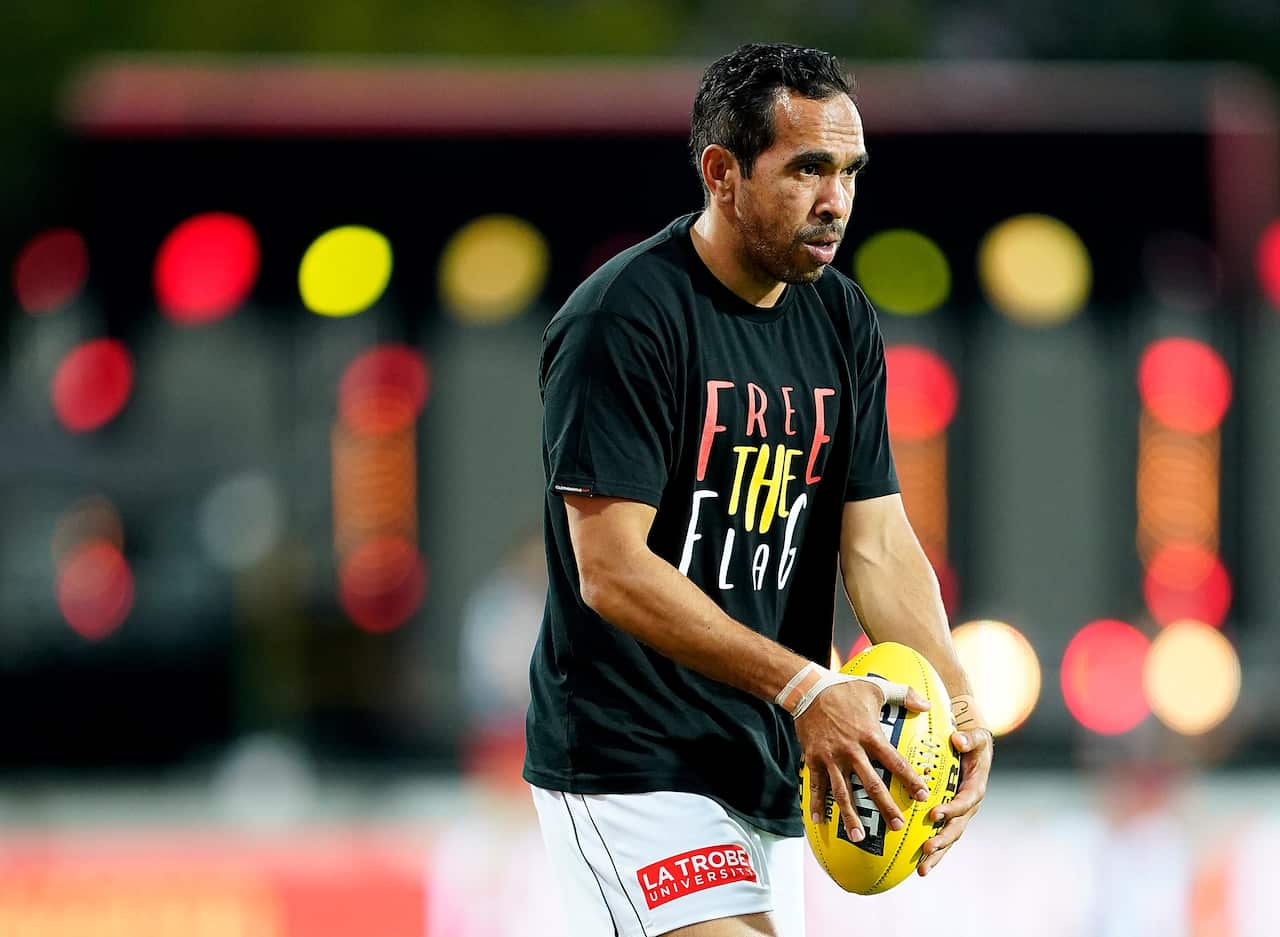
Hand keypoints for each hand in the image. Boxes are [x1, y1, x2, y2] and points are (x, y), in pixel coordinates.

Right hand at [797, 680, 932, 843]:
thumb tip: (928, 706)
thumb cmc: (845, 688)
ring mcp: (831, 757)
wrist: (807, 689)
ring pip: (842, 792)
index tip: (923, 796)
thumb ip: (905, 695)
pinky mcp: (813, 759)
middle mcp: (851, 750)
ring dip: (850, 816)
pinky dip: (816, 804)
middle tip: (897, 827)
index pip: (895, 762)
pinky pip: (815, 785)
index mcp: (869, 735)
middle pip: (871, 784)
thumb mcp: (877, 687)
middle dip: (885, 807)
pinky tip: (820, 822)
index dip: (910, 780)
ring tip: (859, 837)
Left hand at [917, 726, 992, 875]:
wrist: (973, 750)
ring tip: (921, 869)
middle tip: (926, 849)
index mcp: (975, 788)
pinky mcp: (949, 818)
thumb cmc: (972, 743)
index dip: (951, 809)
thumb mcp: (976, 737)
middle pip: (956, 828)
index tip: (934, 814)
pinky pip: (940, 835)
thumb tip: (958, 740)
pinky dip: (931, 850)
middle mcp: (968, 806)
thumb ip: (969, 738)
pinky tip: (916, 863)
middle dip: (942, 840)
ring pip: (948, 839)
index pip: (964, 802)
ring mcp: (958, 815)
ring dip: (936, 854)